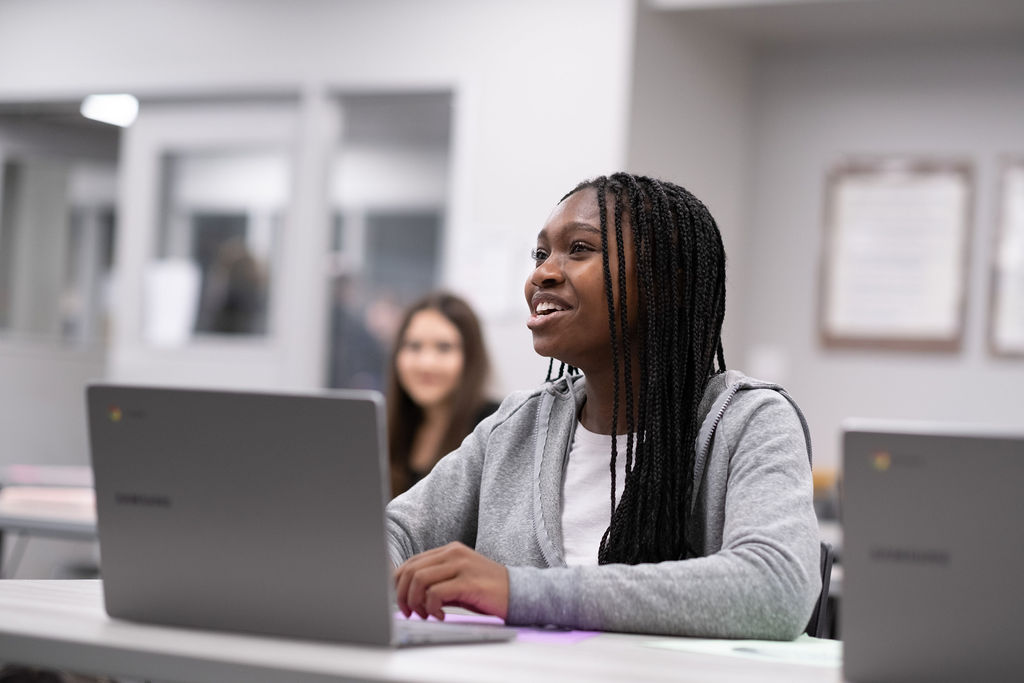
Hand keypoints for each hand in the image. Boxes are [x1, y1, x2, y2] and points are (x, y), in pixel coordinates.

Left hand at [394, 542, 508, 620]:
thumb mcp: (457, 581)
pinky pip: (436, 593)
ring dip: (415, 602)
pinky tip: (441, 616)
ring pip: (419, 579)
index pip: (411, 563)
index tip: (403, 604)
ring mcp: (461, 565)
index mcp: (449, 551)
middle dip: (402, 596)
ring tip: (426, 614)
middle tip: (410, 613)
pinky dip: (432, 608)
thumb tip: (406, 595)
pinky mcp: (469, 581)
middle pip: (411, 571)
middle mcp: (453, 553)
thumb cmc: (486, 592)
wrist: (520, 593)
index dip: (399, 585)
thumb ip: (435, 581)